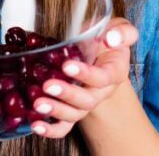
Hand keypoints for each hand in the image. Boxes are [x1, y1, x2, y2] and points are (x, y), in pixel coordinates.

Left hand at [28, 17, 139, 138]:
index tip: (67, 66)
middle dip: (67, 94)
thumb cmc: (107, 39)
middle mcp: (100, 92)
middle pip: (88, 100)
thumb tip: (110, 38)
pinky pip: (65, 126)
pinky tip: (36, 125)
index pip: (102, 78)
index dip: (86, 74)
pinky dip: (51, 129)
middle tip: (48, 86)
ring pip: (75, 114)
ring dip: (56, 111)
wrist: (99, 53)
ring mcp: (85, 102)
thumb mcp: (120, 29)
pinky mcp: (71, 109)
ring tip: (38, 104)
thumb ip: (122, 32)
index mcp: (113, 72)